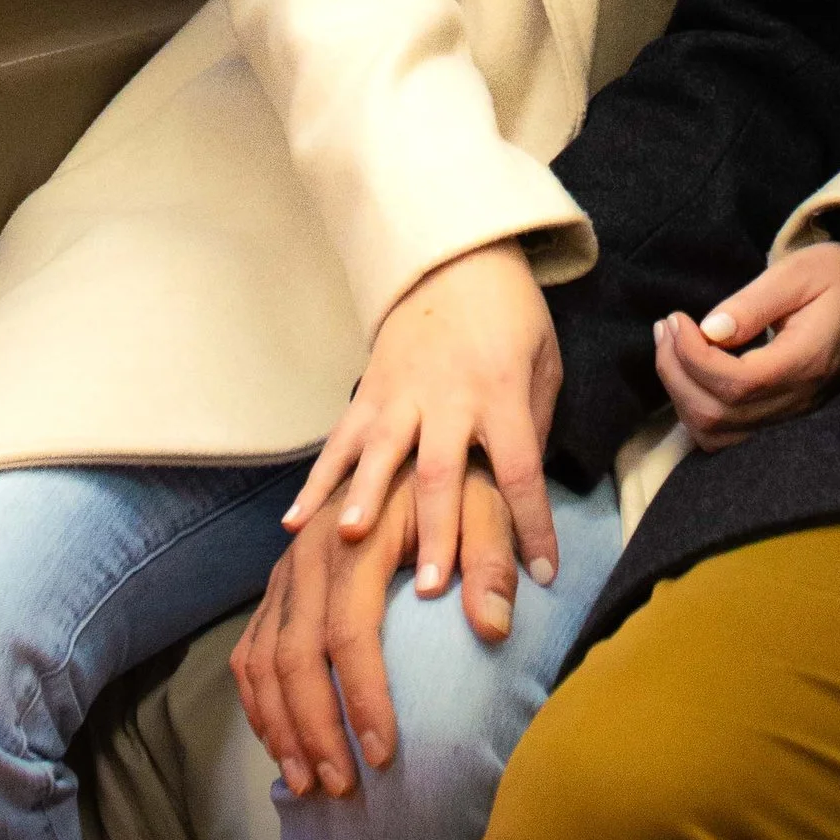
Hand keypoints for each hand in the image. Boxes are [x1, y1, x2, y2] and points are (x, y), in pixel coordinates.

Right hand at [236, 465, 521, 797]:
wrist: (416, 440)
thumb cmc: (457, 482)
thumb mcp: (487, 504)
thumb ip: (491, 561)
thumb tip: (494, 626)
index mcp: (354, 535)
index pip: (348, 629)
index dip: (362, 696)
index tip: (384, 755)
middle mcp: (307, 553)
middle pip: (295, 654)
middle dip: (315, 728)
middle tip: (343, 788)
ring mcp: (285, 572)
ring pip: (263, 661)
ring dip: (282, 728)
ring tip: (312, 784)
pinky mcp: (277, 588)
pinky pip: (249, 653)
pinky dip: (259, 705)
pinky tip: (283, 745)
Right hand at [284, 239, 559, 597]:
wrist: (456, 255)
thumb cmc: (511, 315)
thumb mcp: (544, 361)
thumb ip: (536, 424)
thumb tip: (522, 491)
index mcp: (502, 392)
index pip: (521, 467)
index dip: (533, 522)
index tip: (544, 574)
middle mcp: (449, 397)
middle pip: (442, 470)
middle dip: (436, 528)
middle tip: (430, 584)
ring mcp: (402, 393)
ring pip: (381, 453)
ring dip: (366, 499)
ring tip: (350, 541)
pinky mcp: (370, 389)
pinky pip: (340, 441)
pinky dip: (317, 481)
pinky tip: (294, 522)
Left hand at [652, 235, 839, 450]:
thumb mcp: (799, 272)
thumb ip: (753, 302)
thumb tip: (708, 330)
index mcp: (806, 362)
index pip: (735, 384)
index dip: (692, 357)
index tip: (677, 318)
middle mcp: (799, 401)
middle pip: (718, 415)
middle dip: (676, 372)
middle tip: (666, 327)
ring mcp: (792, 417)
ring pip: (718, 436)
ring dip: (682, 395)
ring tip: (671, 346)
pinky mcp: (784, 419)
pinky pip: (729, 437)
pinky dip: (698, 411)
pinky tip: (691, 372)